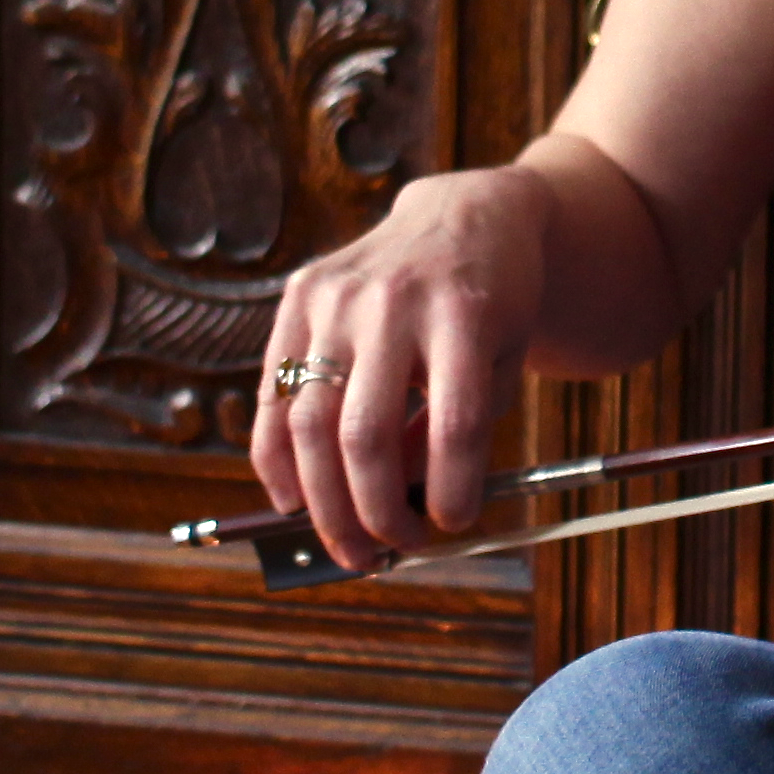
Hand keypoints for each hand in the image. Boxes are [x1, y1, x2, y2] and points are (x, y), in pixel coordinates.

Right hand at [251, 165, 549, 571]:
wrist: (464, 218)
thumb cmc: (492, 307)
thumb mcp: (501, 363)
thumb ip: (455, 431)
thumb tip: (393, 504)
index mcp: (466, 313)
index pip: (453, 423)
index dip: (450, 490)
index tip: (451, 525)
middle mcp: (395, 300)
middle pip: (365, 433)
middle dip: (372, 512)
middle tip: (384, 555)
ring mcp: (338, 295)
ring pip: (308, 424)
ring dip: (321, 502)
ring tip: (343, 545)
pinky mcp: (300, 295)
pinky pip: (273, 395)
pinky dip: (275, 460)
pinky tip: (293, 499)